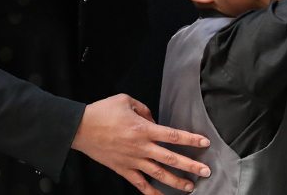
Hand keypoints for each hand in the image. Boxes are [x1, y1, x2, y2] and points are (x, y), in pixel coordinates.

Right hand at [71, 94, 211, 194]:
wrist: (80, 128)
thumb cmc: (101, 112)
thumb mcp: (125, 100)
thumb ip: (144, 109)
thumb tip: (154, 120)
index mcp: (143, 129)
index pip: (173, 135)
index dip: (190, 139)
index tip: (204, 142)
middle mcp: (141, 147)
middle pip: (171, 158)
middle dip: (191, 165)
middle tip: (206, 171)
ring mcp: (132, 160)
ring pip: (159, 174)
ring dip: (176, 181)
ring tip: (191, 186)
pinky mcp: (123, 169)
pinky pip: (140, 184)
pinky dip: (151, 192)